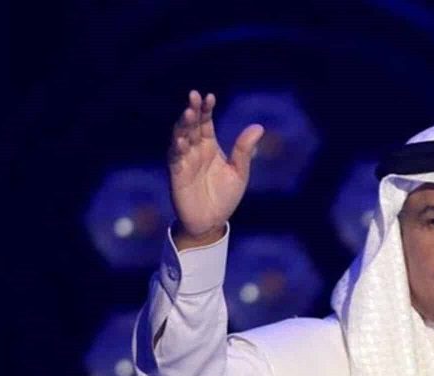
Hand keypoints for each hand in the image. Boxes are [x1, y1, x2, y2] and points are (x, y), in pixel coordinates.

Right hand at [168, 90, 264, 243]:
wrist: (212, 222)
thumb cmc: (225, 197)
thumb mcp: (239, 172)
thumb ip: (244, 150)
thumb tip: (259, 126)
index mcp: (210, 147)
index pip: (206, 123)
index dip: (206, 109)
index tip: (210, 96)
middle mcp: (195, 151)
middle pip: (191, 125)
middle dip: (192, 110)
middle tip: (194, 95)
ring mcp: (185, 161)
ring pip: (180, 138)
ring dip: (182, 125)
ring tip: (188, 113)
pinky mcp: (177, 175)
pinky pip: (175, 159)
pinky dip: (177, 148)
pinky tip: (182, 140)